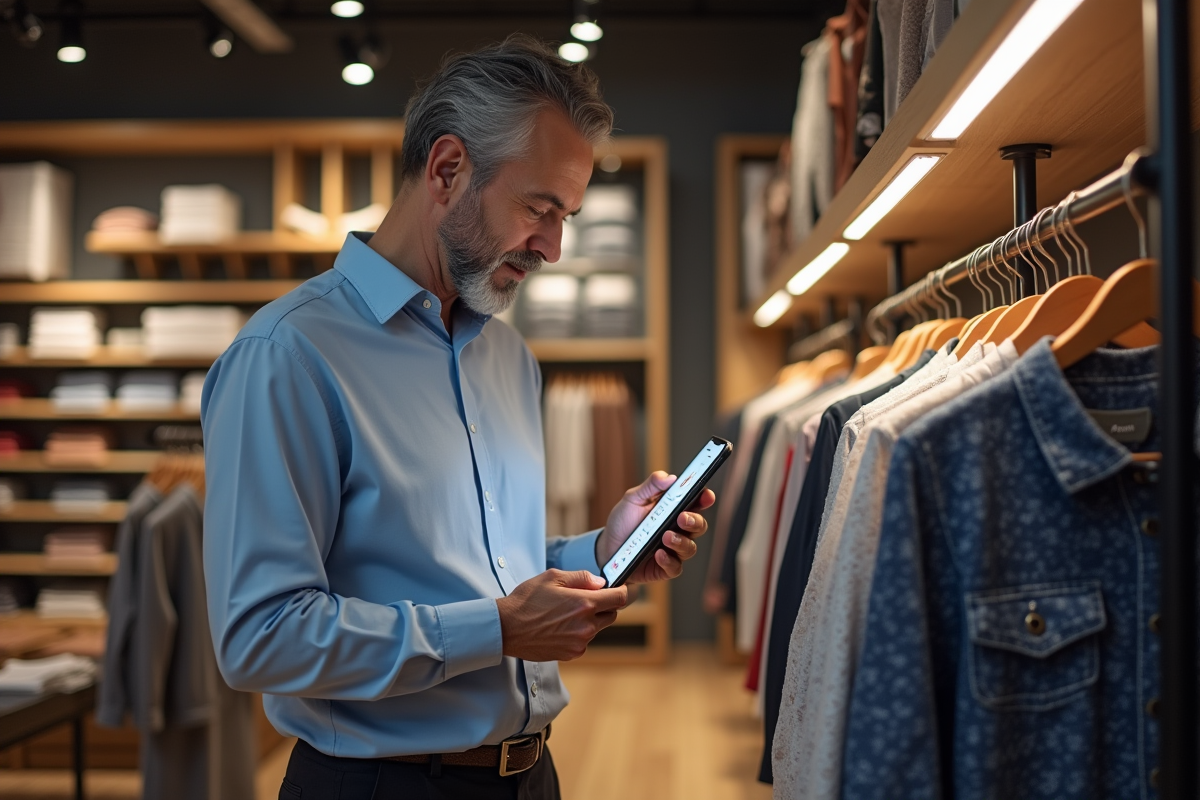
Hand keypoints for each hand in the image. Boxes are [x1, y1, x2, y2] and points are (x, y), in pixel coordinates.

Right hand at [496, 570, 628, 661]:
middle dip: (604, 605)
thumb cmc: (527, 600)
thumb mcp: (552, 578)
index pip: (620, 598)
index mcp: (584, 604)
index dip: (621, 591)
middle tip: (584, 599)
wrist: (507, 628)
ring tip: (565, 613)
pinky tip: (560, 627)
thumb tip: (601, 583)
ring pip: (597, 628)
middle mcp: (586, 626)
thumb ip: (581, 577)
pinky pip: (584, 641)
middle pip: (612, 614)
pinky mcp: (571, 653)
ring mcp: (580, 642)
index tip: (617, 588)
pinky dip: (579, 633)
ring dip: (590, 620)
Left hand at [596, 471, 715, 584]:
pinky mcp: (665, 567)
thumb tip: (670, 477)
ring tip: (666, 537)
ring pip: (690, 547)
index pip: (696, 503)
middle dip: (695, 521)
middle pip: (699, 525)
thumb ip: (651, 486)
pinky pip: (675, 567)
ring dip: (681, 541)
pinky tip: (659, 554)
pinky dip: (669, 560)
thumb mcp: (633, 499)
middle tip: (683, 518)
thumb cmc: (623, 522)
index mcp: (674, 509)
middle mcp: (678, 529)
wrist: (607, 548)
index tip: (706, 496)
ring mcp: (673, 549)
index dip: (705, 498)